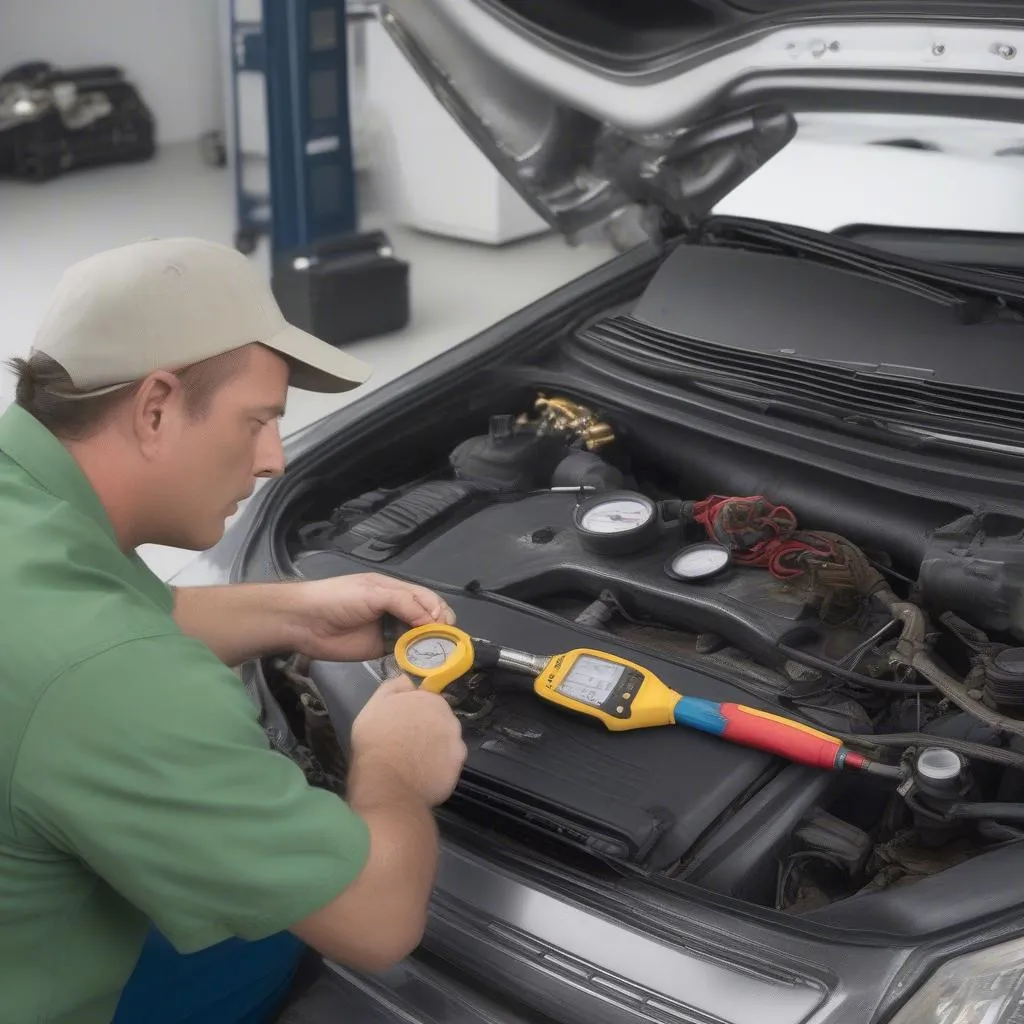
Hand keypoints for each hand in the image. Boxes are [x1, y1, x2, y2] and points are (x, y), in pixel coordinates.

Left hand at [290, 574, 454, 662]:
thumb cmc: (338, 599)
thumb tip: (433, 621)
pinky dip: (415, 658)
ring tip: (436, 656)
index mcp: (396, 590)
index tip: (442, 626)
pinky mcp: (381, 650)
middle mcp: (397, 610)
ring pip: (418, 637)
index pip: (428, 599)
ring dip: (429, 645)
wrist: (304, 621)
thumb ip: (403, 603)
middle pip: (428, 619)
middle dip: (439, 629)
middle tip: (441, 643)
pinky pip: (404, 654)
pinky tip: (421, 664)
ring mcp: (390, 631)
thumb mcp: (373, 593)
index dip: (439, 611)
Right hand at [350, 675, 467, 806]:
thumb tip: (407, 679)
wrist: (386, 784)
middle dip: (428, 730)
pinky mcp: (458, 769)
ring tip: (415, 762)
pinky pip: (448, 765)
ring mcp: (457, 745)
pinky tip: (423, 775)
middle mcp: (450, 719)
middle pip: (441, 722)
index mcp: (431, 700)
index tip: (402, 726)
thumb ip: (394, 687)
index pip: (429, 702)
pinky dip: (439, 768)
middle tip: (407, 744)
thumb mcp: (375, 705)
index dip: (415, 714)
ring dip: (435, 749)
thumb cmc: (376, 742)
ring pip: (447, 744)